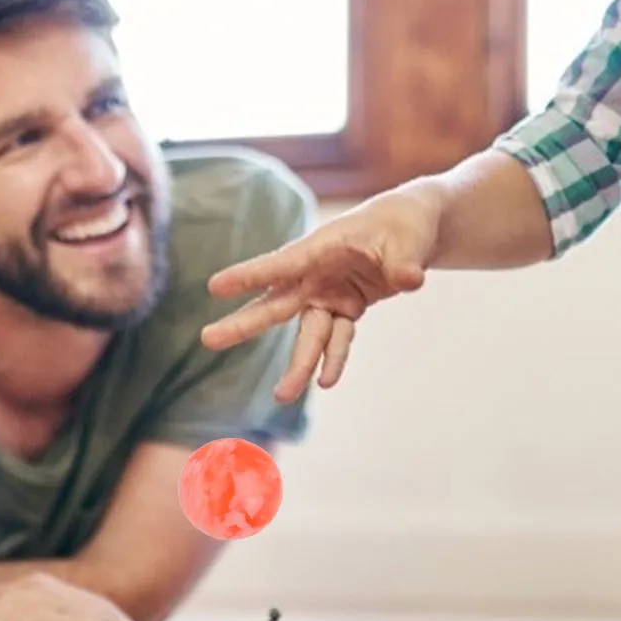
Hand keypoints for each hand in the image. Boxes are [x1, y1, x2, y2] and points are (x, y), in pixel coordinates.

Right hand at [200, 187, 440, 401]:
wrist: (412, 228)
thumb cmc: (404, 224)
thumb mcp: (408, 239)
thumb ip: (404, 263)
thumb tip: (410, 281)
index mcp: (322, 248)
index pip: (281, 264)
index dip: (250, 275)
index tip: (214, 286)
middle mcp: (316, 274)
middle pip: (276, 305)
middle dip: (243, 324)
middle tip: (208, 340)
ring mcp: (328, 294)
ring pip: (307, 334)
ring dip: (298, 364)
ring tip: (282, 396)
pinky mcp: (345, 309)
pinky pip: (337, 338)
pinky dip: (335, 359)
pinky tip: (327, 381)